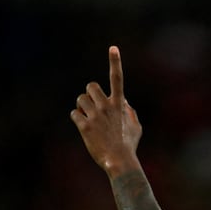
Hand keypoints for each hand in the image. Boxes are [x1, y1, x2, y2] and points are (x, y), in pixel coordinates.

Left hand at [71, 46, 143, 176]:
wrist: (120, 162)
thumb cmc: (129, 146)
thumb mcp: (136, 128)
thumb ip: (130, 112)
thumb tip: (125, 103)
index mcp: (119, 104)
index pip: (117, 79)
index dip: (115, 62)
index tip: (113, 48)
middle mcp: (106, 107)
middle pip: (91, 86)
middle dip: (89, 94)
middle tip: (92, 105)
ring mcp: (95, 116)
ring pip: (80, 99)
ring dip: (81, 107)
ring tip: (87, 118)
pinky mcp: (85, 127)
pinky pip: (74, 114)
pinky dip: (77, 119)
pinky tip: (84, 128)